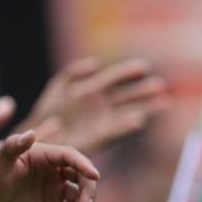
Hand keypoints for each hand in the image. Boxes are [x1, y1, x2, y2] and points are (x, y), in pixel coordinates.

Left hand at [0, 130, 104, 201]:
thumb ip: (12, 147)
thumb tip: (31, 133)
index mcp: (42, 154)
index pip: (70, 157)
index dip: (84, 165)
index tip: (94, 175)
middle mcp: (52, 170)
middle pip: (82, 177)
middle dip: (88, 192)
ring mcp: (55, 189)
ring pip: (80, 197)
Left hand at [23, 57, 166, 154]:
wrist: (38, 137)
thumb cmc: (46, 112)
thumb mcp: (59, 87)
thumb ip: (74, 73)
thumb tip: (96, 63)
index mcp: (93, 90)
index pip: (115, 78)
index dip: (129, 73)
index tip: (144, 67)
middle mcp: (101, 106)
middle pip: (127, 95)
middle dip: (143, 91)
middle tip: (160, 85)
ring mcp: (102, 122)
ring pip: (128, 112)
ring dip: (145, 108)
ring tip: (163, 103)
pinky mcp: (98, 138)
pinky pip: (115, 131)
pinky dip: (126, 126)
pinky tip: (139, 121)